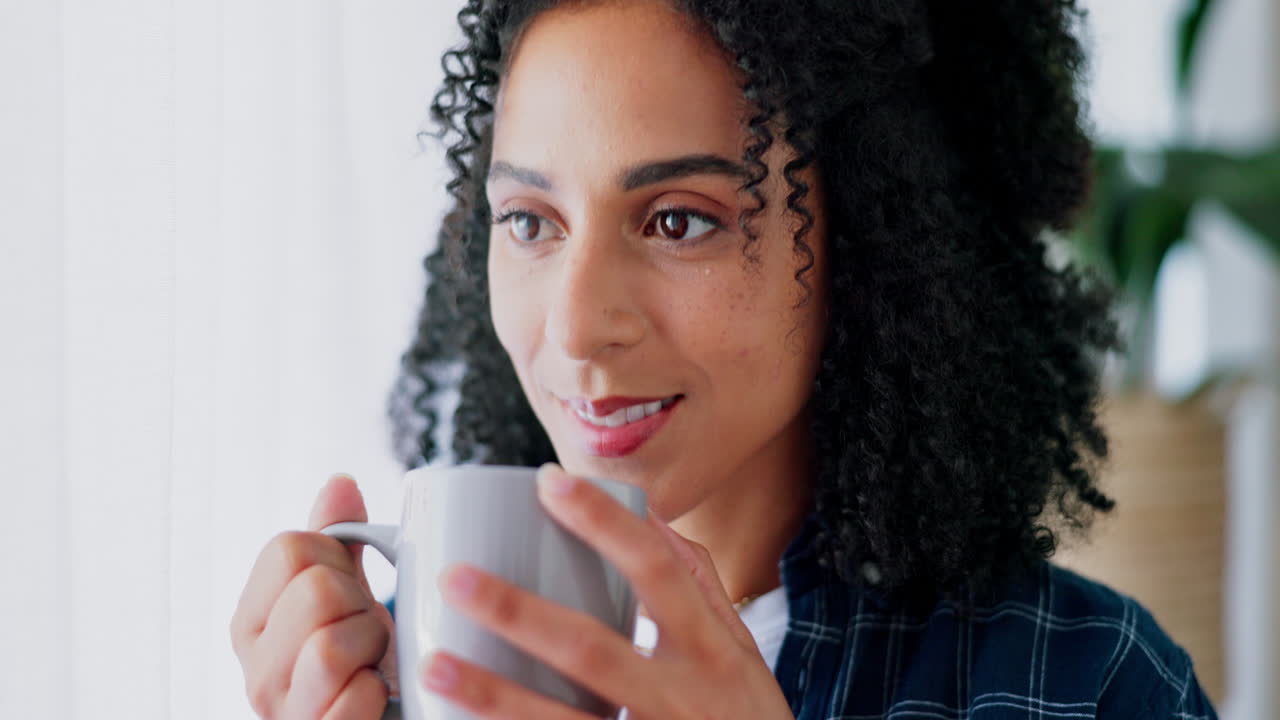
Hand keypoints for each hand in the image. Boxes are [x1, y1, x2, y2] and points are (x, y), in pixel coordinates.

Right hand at [230, 475, 397, 718]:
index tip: (347, 587)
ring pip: (330, 647)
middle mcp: (254, 669)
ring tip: (371, 660)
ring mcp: (282, 711)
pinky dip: (378, 692)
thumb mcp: (348, 593)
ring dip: (372, 647)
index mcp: (252, 620)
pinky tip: (376, 696)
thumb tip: (341, 482)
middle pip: (315, 591)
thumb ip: (338, 540)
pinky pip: (355, 700)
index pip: (289, 547)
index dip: (336, 557)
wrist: (384, 716)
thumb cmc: (361, 657)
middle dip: (360, 603)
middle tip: (365, 628)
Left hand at [418, 464, 794, 719]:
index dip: (605, 524)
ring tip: (435, 663)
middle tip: (455, 576)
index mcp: (713, 652)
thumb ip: (700, 590)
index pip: (660, 571)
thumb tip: (651, 518)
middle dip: (520, 613)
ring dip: (495, 695)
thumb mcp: (742, 657)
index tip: (548, 481)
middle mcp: (684, 700)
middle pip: (594, 650)